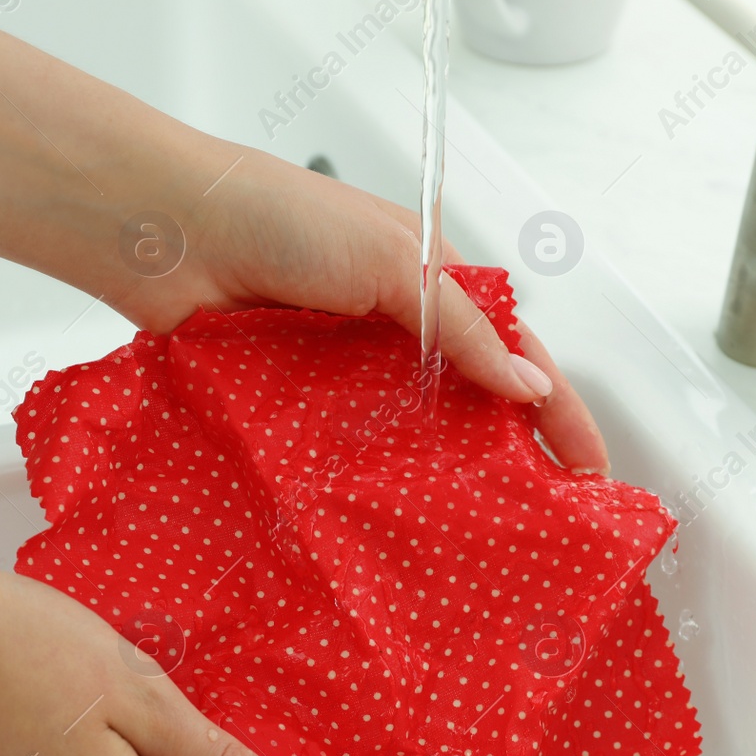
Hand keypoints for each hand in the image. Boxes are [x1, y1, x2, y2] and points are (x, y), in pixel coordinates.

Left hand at [113, 139, 610, 475]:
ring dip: (431, 475)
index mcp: (427, 280)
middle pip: (460, 400)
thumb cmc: (280, 219)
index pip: (509, 350)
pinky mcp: (288, 400)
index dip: (553, 407)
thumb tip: (527, 385)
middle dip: (500, 454)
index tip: (587, 465)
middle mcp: (387, 328)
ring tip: (469, 536)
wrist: (167, 231)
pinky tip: (384, 518)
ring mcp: (337, 369)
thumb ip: (462, 327)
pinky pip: (338, 447)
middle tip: (536, 519)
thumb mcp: (393, 259)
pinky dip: (362, 478)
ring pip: (401, 433)